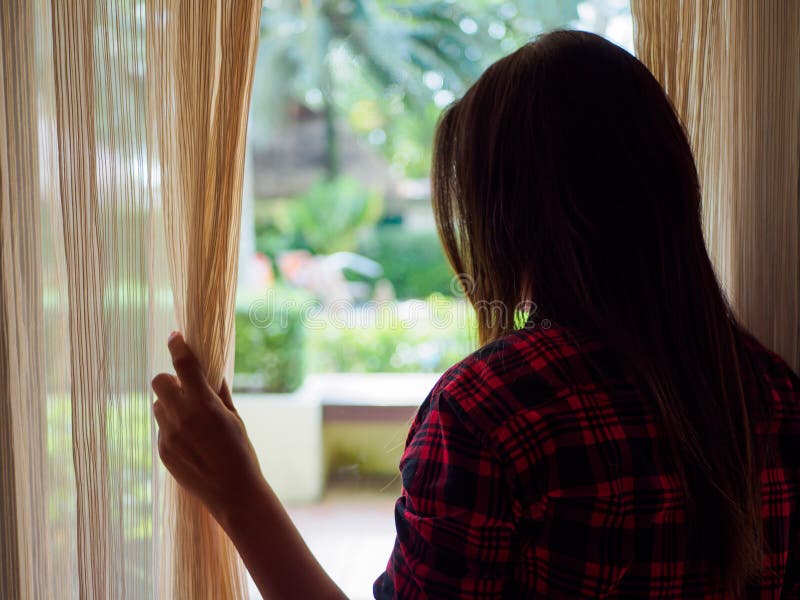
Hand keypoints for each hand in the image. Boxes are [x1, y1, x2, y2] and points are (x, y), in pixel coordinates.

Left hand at [151, 331, 264, 523]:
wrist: (233, 493)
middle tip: (186, 390)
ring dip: (170, 405)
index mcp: (204, 404)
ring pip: (158, 405)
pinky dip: (172, 427)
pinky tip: (191, 442)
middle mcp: (182, 416)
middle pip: (159, 381)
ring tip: (191, 420)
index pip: (184, 364)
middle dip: (170, 380)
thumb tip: (211, 373)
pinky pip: (161, 428)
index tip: (175, 336)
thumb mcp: (235, 419)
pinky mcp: (162, 451)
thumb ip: (219, 394)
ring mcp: (169, 435)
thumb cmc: (240, 452)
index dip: (177, 345)